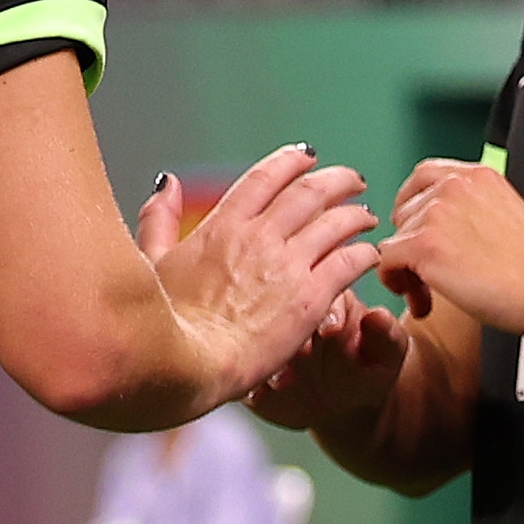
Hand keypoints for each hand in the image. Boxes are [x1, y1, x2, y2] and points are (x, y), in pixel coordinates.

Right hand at [142, 146, 382, 402]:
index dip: (291, 161)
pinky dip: (365, 253)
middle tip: (353, 180)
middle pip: (310, 191)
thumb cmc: (162, 324)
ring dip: (357, 215)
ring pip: (338, 222)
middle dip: (337, 180)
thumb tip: (167, 182)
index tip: (308, 155)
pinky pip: (350, 262)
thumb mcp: (151, 262)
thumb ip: (159, 218)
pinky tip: (371, 255)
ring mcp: (288, 264)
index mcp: (222, 225)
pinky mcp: (312, 297)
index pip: (265, 176)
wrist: (187, 367)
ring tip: (368, 216)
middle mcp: (259, 236)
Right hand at [249, 301, 410, 434]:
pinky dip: (246, 379)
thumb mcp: (387, 354)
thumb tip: (380, 316)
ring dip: (263, 355)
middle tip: (302, 355)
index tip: (331, 330)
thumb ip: (386, 336)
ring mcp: (265, 337)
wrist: (345, 406)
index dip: (325, 308)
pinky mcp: (248, 365)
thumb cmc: (370, 368)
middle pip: (279, 305)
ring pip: (253, 336)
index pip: (320, 286)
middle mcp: (289, 308)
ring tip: (282, 380)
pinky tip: (258, 393)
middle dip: (286, 328)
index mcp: (327, 293)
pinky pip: (238, 367)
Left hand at [378, 158, 523, 339]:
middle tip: (430, 273)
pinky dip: (397, 283)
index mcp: (478, 175)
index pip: (423, 176)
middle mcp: (454, 186)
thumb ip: (471, 209)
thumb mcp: (505, 215)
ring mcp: (437, 212)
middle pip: (405, 209)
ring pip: (395, 238)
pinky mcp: (424, 243)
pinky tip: (422, 298)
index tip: (418, 229)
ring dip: (408, 269)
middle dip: (412, 243)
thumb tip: (441, 226)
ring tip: (432, 292)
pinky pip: (386, 261)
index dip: (414, 205)